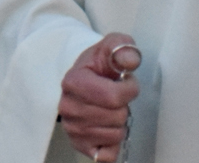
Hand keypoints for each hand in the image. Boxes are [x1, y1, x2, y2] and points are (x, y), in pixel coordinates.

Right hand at [59, 33, 141, 160]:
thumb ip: (123, 48)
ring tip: (109, 109)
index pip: (113, 97)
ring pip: (116, 135)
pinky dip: (113, 144)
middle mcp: (68, 107)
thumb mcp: (110, 47)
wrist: (82, 78)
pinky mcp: (79, 146)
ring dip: (119, 123)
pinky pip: (108, 155)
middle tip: (115, 95)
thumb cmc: (97, 66)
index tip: (125, 80)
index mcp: (73, 81)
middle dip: (124, 106)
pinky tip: (107, 126)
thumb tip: (130, 61)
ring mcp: (72, 129)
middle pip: (117, 117)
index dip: (129, 89)